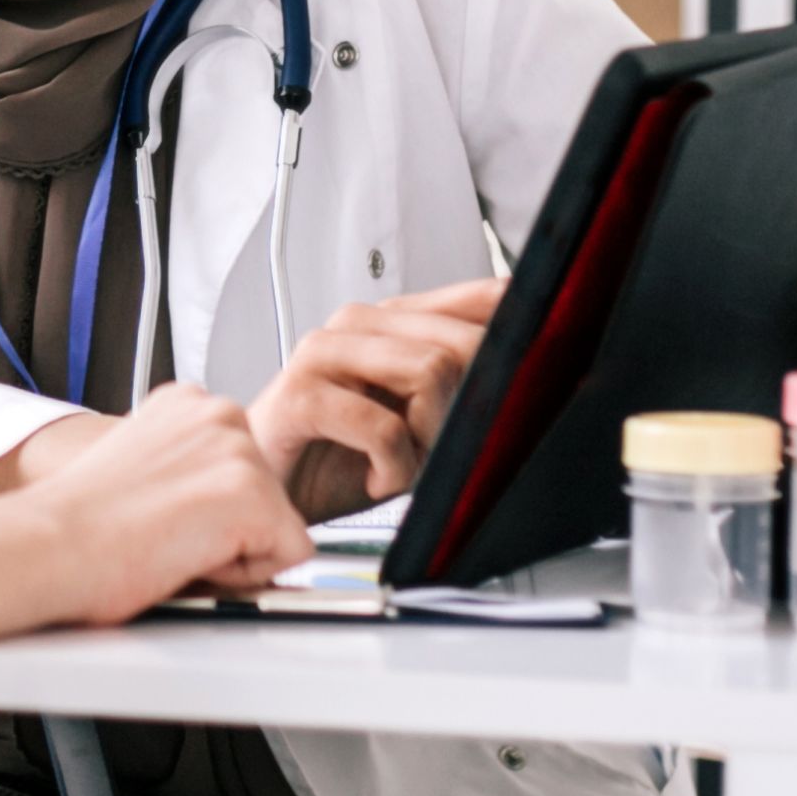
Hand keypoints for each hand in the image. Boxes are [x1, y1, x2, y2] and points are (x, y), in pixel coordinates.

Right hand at [0, 385, 309, 642]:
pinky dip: (247, 574)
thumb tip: (225, 510)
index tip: (159, 516)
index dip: (209, 513)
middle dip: (233, 530)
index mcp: (188, 403)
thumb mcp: (141, 470)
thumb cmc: (76, 527)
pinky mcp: (253, 492)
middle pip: (271, 496)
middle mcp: (218, 412)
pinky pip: (289, 556)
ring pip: (281, 527)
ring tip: (172, 544)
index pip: (243, 470)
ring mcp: (238, 449)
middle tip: (165, 536)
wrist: (50, 546)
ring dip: (237, 552)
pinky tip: (190, 556)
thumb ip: (191, 473)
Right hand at [247, 278, 501, 523]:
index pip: (478, 300)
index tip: (523, 378)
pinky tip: (375, 478)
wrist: (267, 495)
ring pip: (429, 372)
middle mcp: (356, 325)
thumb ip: (459, 386)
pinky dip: (392, 469)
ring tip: (401, 465)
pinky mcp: (300, 396)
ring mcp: (323, 354)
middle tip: (436, 450)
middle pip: (461, 342)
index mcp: (389, 322)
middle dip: (463, 408)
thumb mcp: (415, 422)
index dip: (514, 339)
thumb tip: (529, 368)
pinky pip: (382, 428)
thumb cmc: (337, 458)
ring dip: (428, 441)